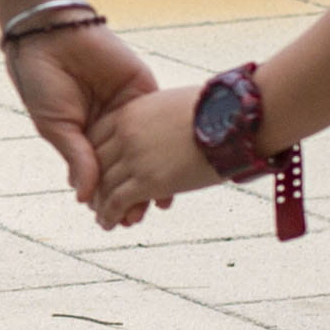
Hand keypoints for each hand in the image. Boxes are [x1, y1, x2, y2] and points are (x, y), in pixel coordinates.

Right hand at [0, 14, 153, 212]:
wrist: (53, 33)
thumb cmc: (42, 79)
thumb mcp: (54, 125)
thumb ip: (76, 158)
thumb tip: (85, 197)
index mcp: (84, 138)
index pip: (100, 176)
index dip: (107, 199)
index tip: (114, 222)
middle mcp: (109, 128)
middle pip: (127, 168)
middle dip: (131, 194)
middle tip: (135, 219)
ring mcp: (129, 111)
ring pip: (146, 151)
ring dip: (153, 177)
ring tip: (156, 204)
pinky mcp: (144, 91)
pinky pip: (160, 121)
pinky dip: (167, 145)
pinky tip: (174, 170)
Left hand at [86, 76, 215, 223]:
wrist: (235, 120)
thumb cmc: (217, 112)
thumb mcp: (174, 106)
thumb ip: (157, 119)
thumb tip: (166, 128)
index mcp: (131, 111)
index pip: (97, 136)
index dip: (94, 157)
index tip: (95, 171)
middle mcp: (126, 133)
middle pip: (96, 162)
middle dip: (94, 183)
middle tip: (94, 199)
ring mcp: (135, 157)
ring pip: (104, 185)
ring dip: (100, 205)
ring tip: (101, 218)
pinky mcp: (148, 180)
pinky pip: (116, 201)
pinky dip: (109, 215)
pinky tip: (108, 223)